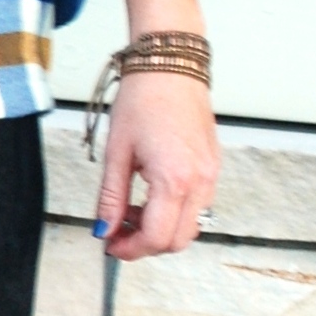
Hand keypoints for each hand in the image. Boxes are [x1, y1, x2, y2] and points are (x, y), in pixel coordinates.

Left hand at [93, 71, 219, 260]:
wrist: (170, 66)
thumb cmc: (143, 100)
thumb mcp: (117, 152)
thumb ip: (110, 197)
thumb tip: (103, 229)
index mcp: (174, 180)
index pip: (156, 237)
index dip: (130, 249)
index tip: (110, 245)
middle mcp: (200, 182)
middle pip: (178, 240)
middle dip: (145, 244)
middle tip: (116, 232)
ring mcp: (211, 176)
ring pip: (190, 227)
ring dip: (161, 229)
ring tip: (130, 211)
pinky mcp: (213, 168)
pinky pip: (198, 207)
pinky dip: (174, 213)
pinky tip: (150, 197)